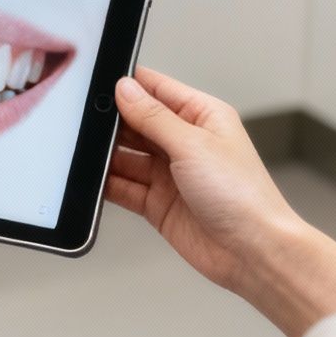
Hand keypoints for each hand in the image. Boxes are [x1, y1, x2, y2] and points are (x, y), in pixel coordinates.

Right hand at [103, 67, 302, 292]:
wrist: (253, 252)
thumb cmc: (243, 196)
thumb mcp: (194, 145)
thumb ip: (154, 117)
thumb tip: (126, 90)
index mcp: (202, 116)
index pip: (157, 89)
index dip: (128, 85)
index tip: (97, 83)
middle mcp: (186, 143)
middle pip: (137, 123)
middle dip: (111, 122)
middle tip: (82, 121)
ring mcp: (171, 174)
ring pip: (126, 156)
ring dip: (106, 155)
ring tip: (82, 151)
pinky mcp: (158, 203)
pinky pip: (124, 187)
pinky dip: (106, 184)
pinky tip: (91, 180)